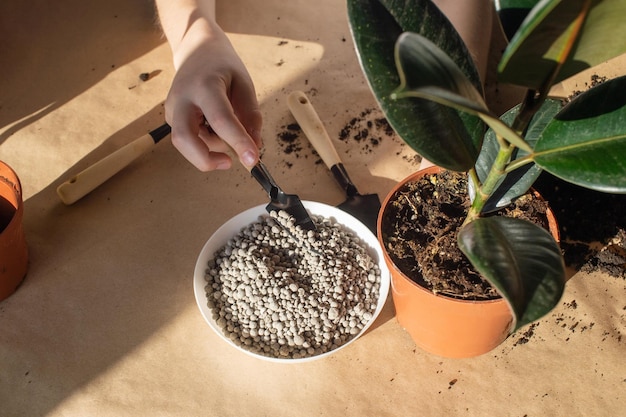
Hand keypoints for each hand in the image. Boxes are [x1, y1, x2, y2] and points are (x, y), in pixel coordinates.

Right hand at [163, 14, 261, 170]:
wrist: (196, 49)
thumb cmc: (223, 67)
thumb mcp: (244, 85)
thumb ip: (251, 116)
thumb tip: (254, 146)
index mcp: (205, 85)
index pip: (221, 119)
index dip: (238, 142)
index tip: (253, 160)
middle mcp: (182, 98)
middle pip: (184, 139)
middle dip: (205, 160)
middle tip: (229, 163)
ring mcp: (172, 108)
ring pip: (186, 143)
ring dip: (211, 148)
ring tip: (227, 131)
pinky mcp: (170, 117)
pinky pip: (189, 139)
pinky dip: (206, 142)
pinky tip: (214, 127)